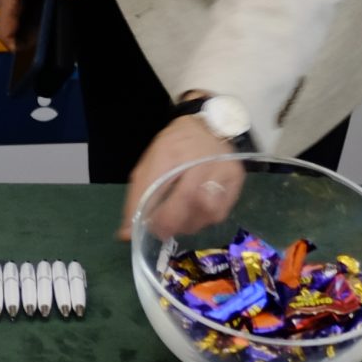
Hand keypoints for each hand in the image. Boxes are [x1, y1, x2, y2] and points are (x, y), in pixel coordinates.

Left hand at [120, 115, 243, 238]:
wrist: (208, 127)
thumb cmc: (175, 147)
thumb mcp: (150, 164)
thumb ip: (137, 198)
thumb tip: (126, 234)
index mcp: (172, 150)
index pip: (160, 186)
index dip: (154, 214)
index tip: (149, 228)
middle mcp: (201, 158)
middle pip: (189, 201)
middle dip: (172, 223)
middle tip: (163, 230)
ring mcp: (222, 169)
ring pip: (207, 212)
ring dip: (190, 224)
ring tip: (180, 220)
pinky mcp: (236, 180)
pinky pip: (220, 213)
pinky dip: (205, 219)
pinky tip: (197, 213)